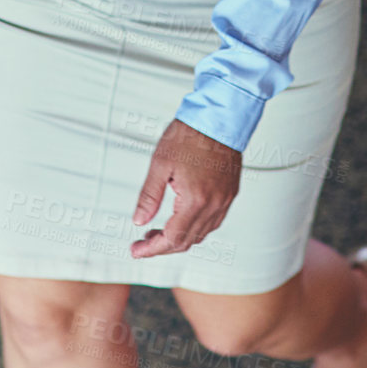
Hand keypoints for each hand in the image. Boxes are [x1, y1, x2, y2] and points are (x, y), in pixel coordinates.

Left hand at [130, 119, 240, 259]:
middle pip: (187, 241)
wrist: (219, 117)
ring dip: (179, 238)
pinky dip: (195, 227)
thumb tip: (139, 221)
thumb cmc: (189, 136)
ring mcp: (225, 200)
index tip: (136, 250)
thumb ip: (149, 196)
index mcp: (195, 200)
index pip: (172, 238)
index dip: (152, 249)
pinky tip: (181, 219)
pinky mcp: (230, 194)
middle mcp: (213, 205)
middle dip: (163, 246)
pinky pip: (213, 222)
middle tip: (143, 242)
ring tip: (157, 231)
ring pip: (202, 234)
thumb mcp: (160, 165)